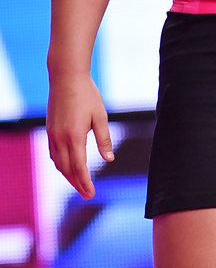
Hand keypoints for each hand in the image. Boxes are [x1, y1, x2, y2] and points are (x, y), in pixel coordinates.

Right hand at [47, 72, 113, 198]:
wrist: (66, 77)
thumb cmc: (87, 94)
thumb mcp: (100, 115)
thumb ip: (104, 138)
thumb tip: (110, 159)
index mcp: (74, 136)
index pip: (79, 167)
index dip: (85, 182)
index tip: (91, 193)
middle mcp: (60, 138)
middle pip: (67, 169)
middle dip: (77, 183)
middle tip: (88, 194)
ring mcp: (52, 134)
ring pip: (58, 163)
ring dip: (68, 176)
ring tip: (79, 184)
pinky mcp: (49, 130)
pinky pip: (53, 154)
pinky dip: (60, 164)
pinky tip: (68, 166)